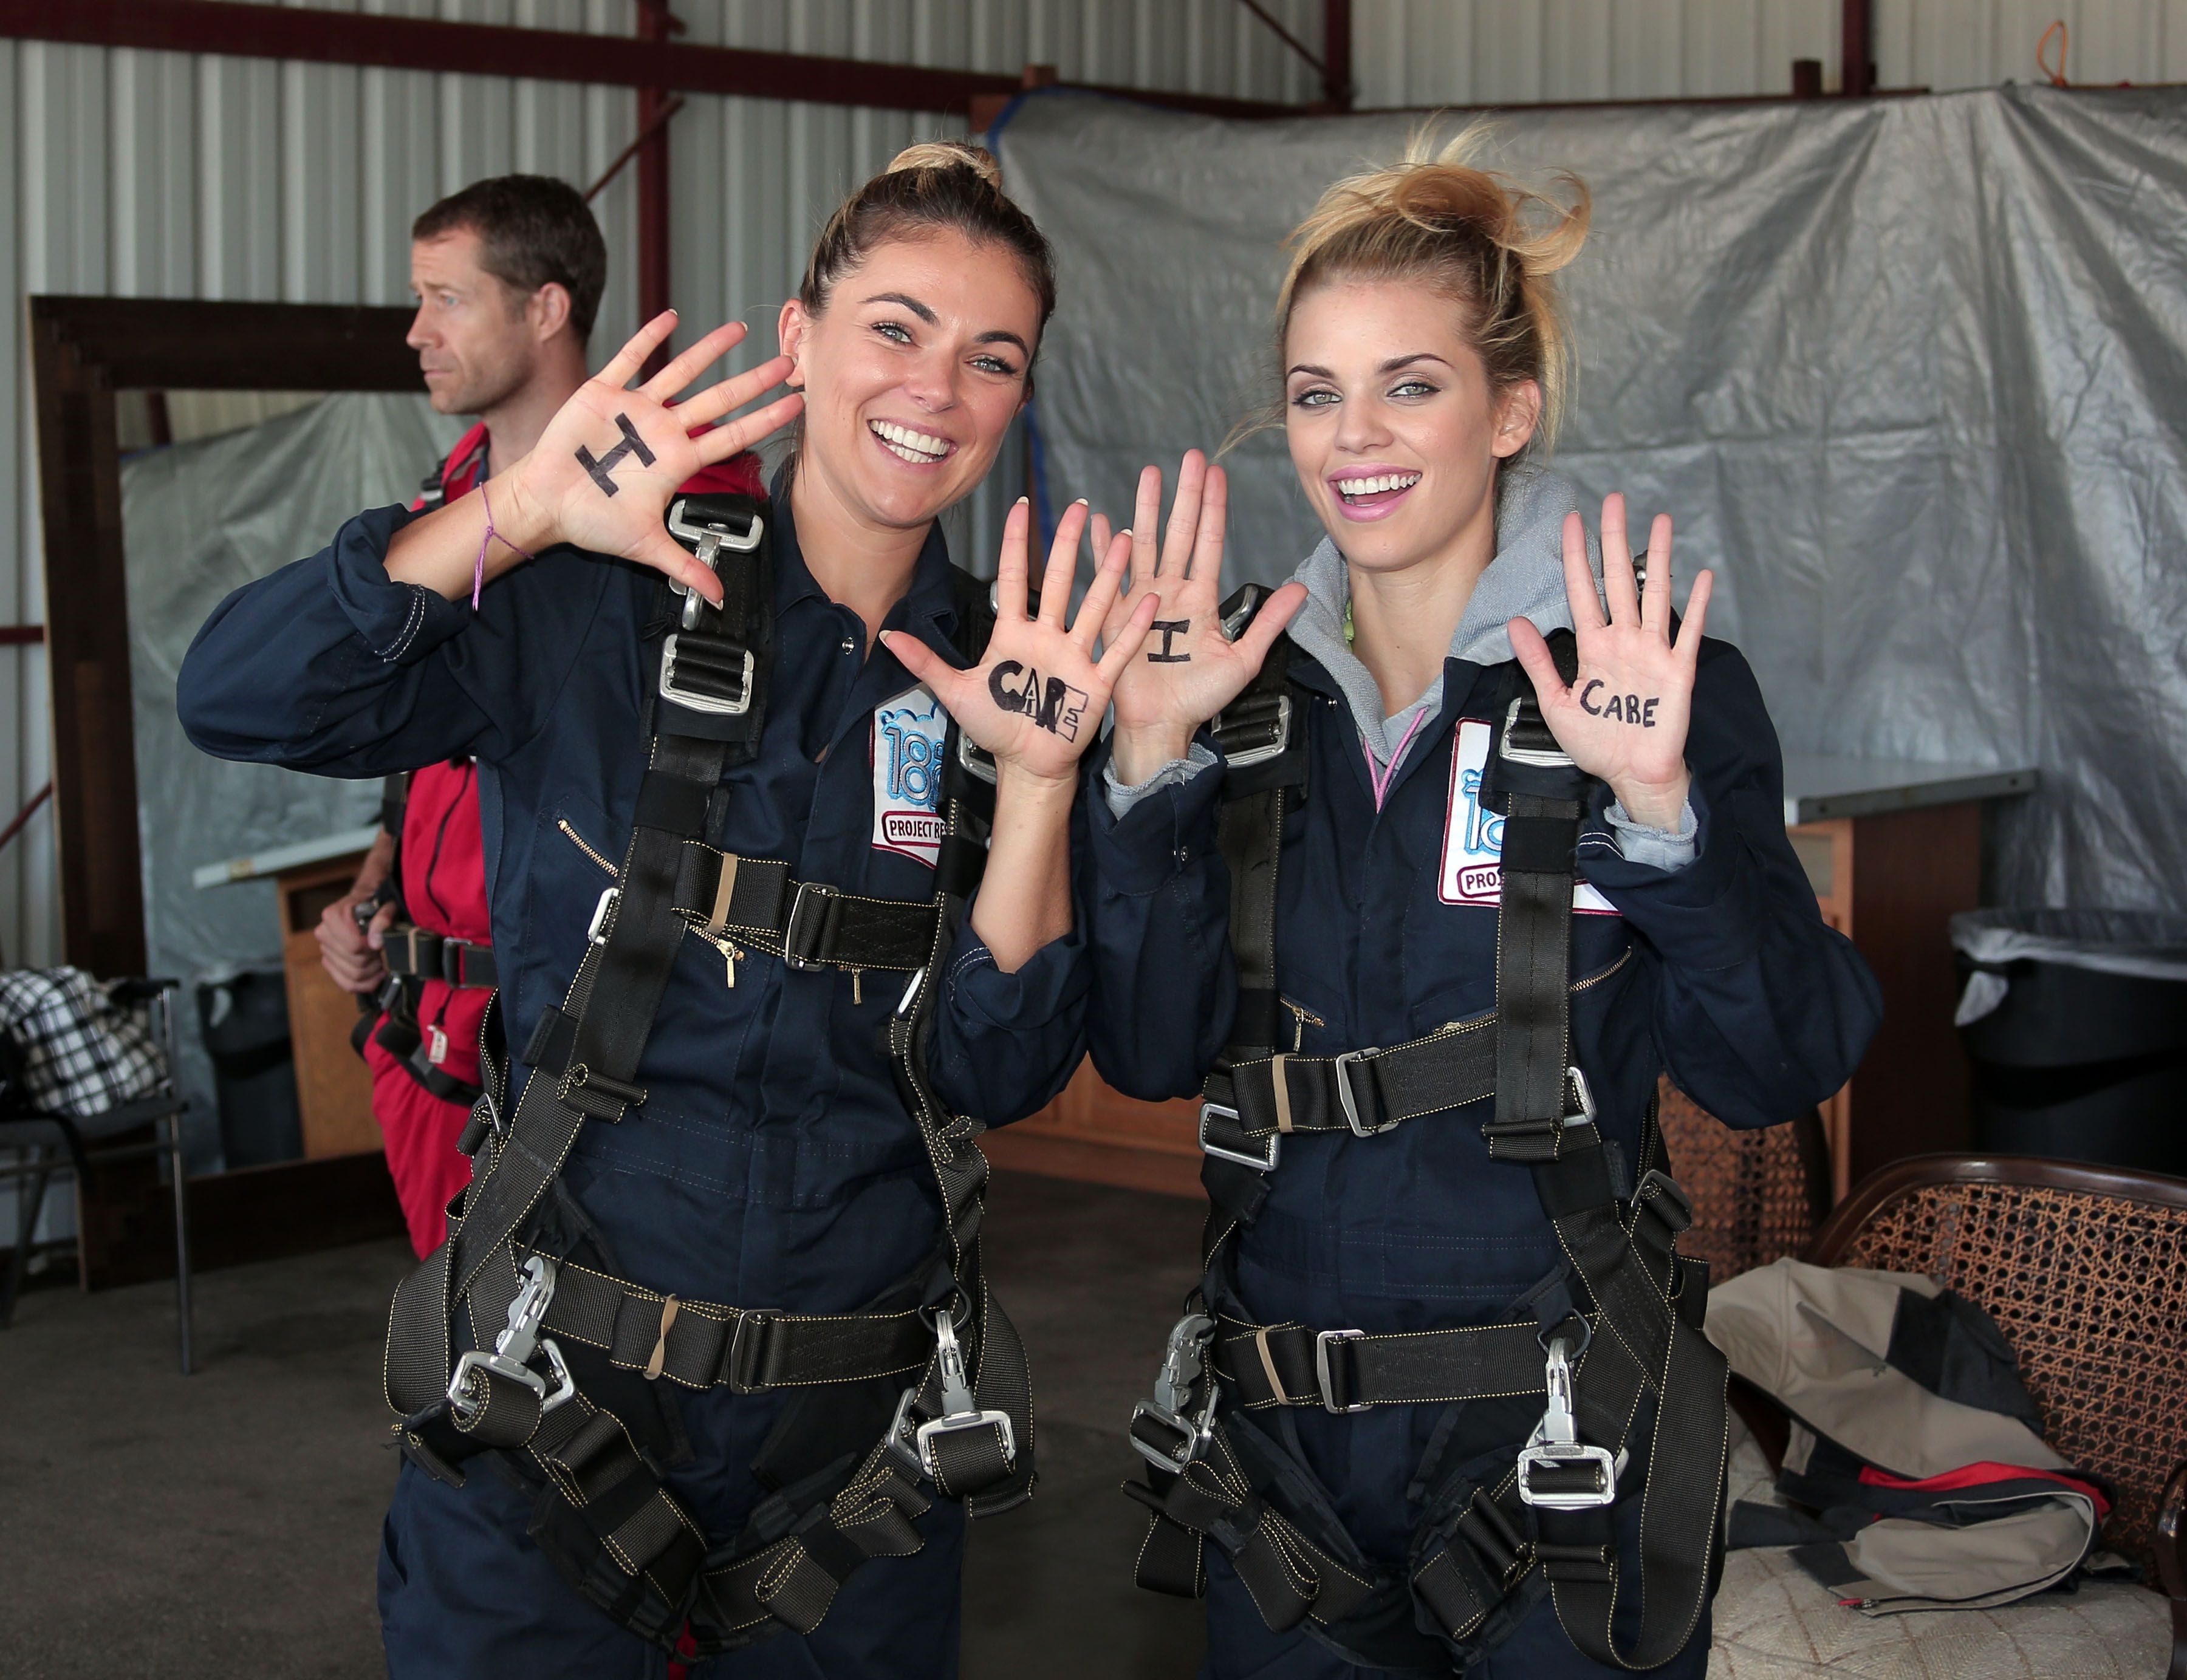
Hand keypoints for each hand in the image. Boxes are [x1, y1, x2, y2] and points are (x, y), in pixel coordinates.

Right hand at [318, 894, 393, 994]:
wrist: (366, 909)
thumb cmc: (377, 906)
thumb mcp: (387, 905)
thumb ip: (384, 918)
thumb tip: (375, 942)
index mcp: (332, 916)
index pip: (355, 946)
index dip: (373, 948)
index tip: (382, 942)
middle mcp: (323, 933)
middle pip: (356, 963)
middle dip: (376, 960)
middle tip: (385, 952)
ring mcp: (325, 950)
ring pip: (353, 976)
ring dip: (374, 972)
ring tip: (382, 959)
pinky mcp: (329, 964)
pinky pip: (347, 984)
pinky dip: (365, 983)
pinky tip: (376, 974)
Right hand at [499, 312, 803, 604]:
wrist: (546, 505)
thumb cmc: (592, 521)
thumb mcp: (645, 548)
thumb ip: (684, 569)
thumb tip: (717, 599)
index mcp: (677, 461)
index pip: (732, 437)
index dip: (764, 421)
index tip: (795, 406)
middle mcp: (663, 430)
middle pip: (719, 400)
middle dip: (753, 382)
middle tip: (788, 364)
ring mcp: (636, 409)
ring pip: (681, 372)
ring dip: (710, 351)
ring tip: (739, 329)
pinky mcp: (604, 393)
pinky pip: (631, 359)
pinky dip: (649, 337)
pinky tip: (671, 317)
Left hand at [883, 497, 1156, 786]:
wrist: (1026, 765)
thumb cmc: (994, 728)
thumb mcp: (955, 691)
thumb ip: (925, 662)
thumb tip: (887, 636)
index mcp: (1013, 634)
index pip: (1014, 577)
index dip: (1017, 542)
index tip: (1021, 507)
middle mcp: (1047, 636)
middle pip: (1059, 580)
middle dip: (1068, 542)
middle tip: (1080, 507)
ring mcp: (1074, 656)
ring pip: (1093, 605)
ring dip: (1108, 574)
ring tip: (1125, 538)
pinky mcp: (1096, 681)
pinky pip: (1117, 649)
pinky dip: (1131, 626)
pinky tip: (1147, 599)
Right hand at [1090, 450, 1305, 785]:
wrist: (1160, 725)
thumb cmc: (1199, 699)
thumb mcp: (1242, 660)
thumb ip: (1268, 622)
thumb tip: (1300, 590)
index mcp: (1201, 598)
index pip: (1209, 541)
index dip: (1213, 506)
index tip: (1217, 472)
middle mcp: (1172, 591)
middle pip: (1179, 532)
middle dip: (1184, 494)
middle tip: (1189, 457)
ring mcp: (1142, 599)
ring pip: (1145, 543)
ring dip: (1146, 509)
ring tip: (1148, 474)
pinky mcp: (1116, 613)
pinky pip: (1108, 574)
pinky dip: (1104, 548)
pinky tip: (1100, 521)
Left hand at [1508, 493, 1713, 830]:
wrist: (1632, 775)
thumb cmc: (1598, 743)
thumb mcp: (1558, 703)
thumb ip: (1539, 662)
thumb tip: (1516, 622)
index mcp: (1594, 647)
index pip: (1582, 590)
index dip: (1576, 556)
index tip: (1570, 521)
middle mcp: (1624, 641)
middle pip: (1619, 580)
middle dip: (1615, 540)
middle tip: (1614, 500)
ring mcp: (1653, 652)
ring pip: (1655, 594)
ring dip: (1660, 558)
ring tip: (1662, 520)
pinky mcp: (1678, 670)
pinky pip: (1690, 632)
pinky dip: (1697, 605)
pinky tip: (1702, 576)